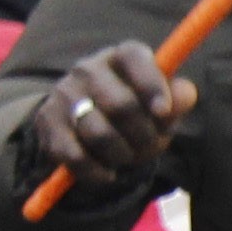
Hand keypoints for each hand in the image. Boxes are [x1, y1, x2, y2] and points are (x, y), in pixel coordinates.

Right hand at [20, 41, 188, 200]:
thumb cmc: (134, 108)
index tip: (162, 112)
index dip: (151, 86)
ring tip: (125, 157)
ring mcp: (63, 94)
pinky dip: (96, 172)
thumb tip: (185, 94)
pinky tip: (106, 173)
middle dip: (143, 135)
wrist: (81, 119)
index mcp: (120, 56)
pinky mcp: (47, 122)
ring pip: (98, 133)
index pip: (135, 59)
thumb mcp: (160, 102)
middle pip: (120, 105)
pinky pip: (75, 155)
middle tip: (149, 146)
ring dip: (121, 154)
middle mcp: (87, 68)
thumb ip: (177, 98)